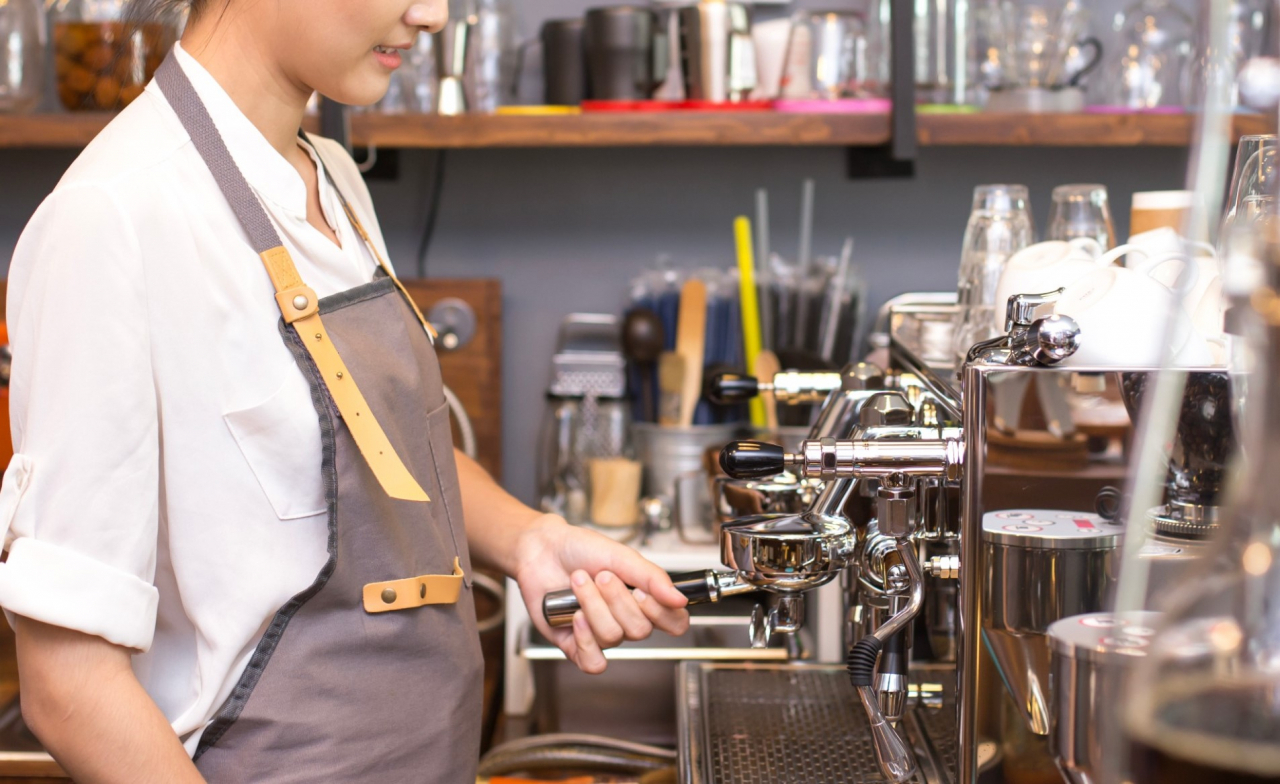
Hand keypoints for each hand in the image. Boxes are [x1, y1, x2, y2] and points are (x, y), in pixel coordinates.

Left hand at [513, 515, 689, 673]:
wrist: (543, 550)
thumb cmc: (581, 549)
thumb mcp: (622, 556)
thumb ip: (652, 578)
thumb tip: (679, 599)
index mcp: (643, 600)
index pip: (674, 623)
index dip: (662, 613)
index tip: (642, 592)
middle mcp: (625, 620)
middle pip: (640, 630)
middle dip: (617, 599)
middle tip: (601, 576)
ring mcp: (600, 634)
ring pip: (612, 637)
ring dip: (593, 606)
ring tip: (579, 582)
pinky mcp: (576, 646)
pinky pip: (593, 662)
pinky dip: (585, 639)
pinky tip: (575, 617)